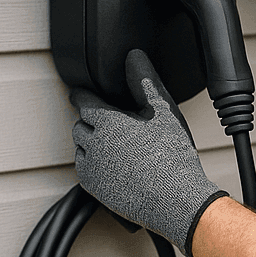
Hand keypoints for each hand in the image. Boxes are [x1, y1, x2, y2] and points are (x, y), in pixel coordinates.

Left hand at [70, 50, 226, 255]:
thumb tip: (134, 57)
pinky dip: (92, 163)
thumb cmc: (172, 155)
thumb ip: (144, 80)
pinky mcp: (95, 189)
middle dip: (89, 119)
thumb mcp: (163, 110)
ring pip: (80, 148)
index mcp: (107, 121)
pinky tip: (112, 164)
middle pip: (80, 124)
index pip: (82, 100)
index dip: (81, 94)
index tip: (80, 92)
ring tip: (111, 143)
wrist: (176, 200)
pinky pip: (84, 170)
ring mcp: (92, 167)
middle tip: (105, 120)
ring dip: (89, 142)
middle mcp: (93, 143)